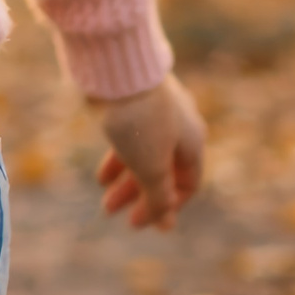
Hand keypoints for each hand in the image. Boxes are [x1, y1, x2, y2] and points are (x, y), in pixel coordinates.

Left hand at [90, 74, 206, 231]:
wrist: (118, 68)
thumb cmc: (141, 121)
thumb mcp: (151, 168)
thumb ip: (159, 198)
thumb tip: (166, 226)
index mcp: (193, 143)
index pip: (188, 184)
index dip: (168, 207)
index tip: (143, 221)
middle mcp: (180, 128)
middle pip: (163, 172)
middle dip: (140, 197)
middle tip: (116, 215)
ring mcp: (157, 115)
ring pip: (144, 157)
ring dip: (126, 182)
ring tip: (105, 203)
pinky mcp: (135, 105)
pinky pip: (130, 140)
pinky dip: (118, 161)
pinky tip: (102, 177)